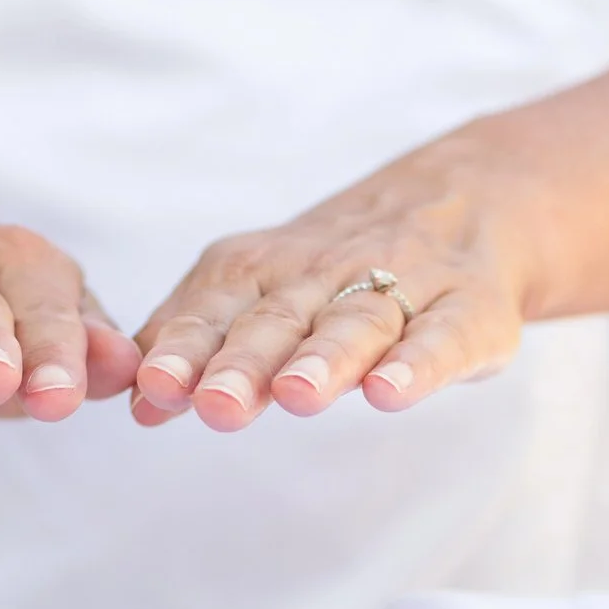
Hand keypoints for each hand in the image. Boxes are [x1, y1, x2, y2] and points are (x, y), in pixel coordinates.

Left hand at [129, 140, 537, 430]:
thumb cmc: (336, 272)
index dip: (185, 348)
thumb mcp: (261, 290)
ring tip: (296, 396)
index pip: (216, 311)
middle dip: (244, 363)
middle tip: (215, 405)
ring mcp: (403, 289)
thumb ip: (197, 342)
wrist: (464, 202)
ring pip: (356, 324)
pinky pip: (442, 338)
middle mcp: (328, 274)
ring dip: (324, 359)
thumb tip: (139, 406)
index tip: (157, 386)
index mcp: (266, 271)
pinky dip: (417, 365)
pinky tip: (390, 394)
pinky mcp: (470, 313)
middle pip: (280, 321)